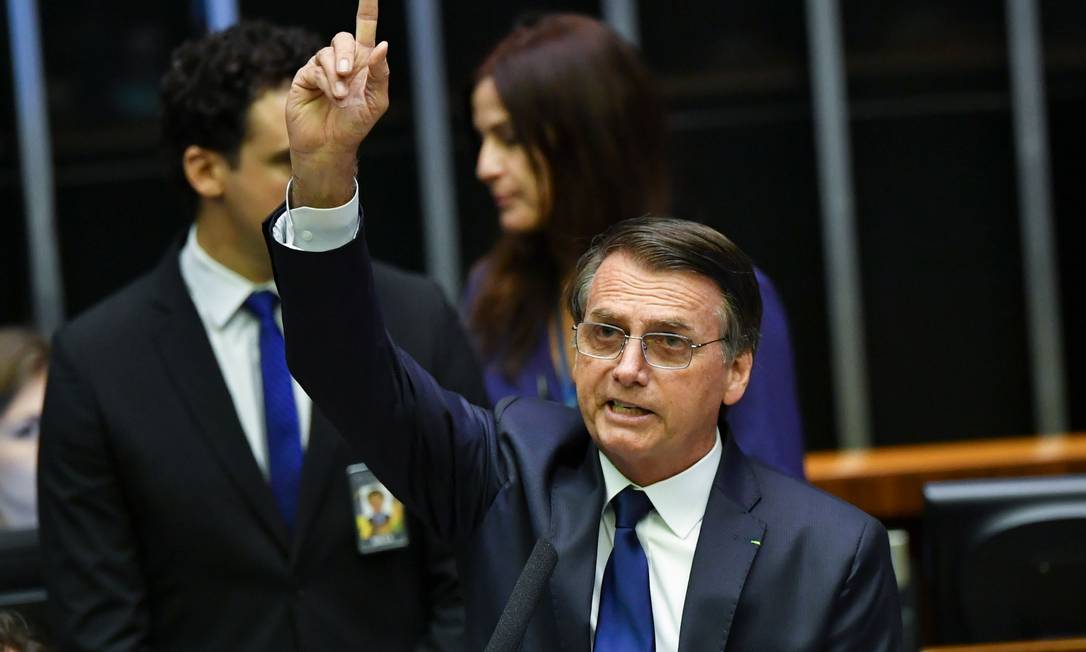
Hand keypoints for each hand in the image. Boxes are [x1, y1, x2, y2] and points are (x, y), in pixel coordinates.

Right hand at [287, 0, 388, 206]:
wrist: (330, 146)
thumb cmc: (355, 125)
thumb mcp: (376, 102)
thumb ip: (380, 74)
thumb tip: (382, 44)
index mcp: (363, 63)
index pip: (365, 28)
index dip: (367, 8)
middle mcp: (342, 61)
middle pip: (344, 38)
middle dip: (347, 54)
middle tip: (349, 74)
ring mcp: (322, 68)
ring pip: (328, 53)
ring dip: (337, 74)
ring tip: (339, 96)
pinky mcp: (304, 77)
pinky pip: (316, 67)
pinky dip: (326, 80)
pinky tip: (330, 96)